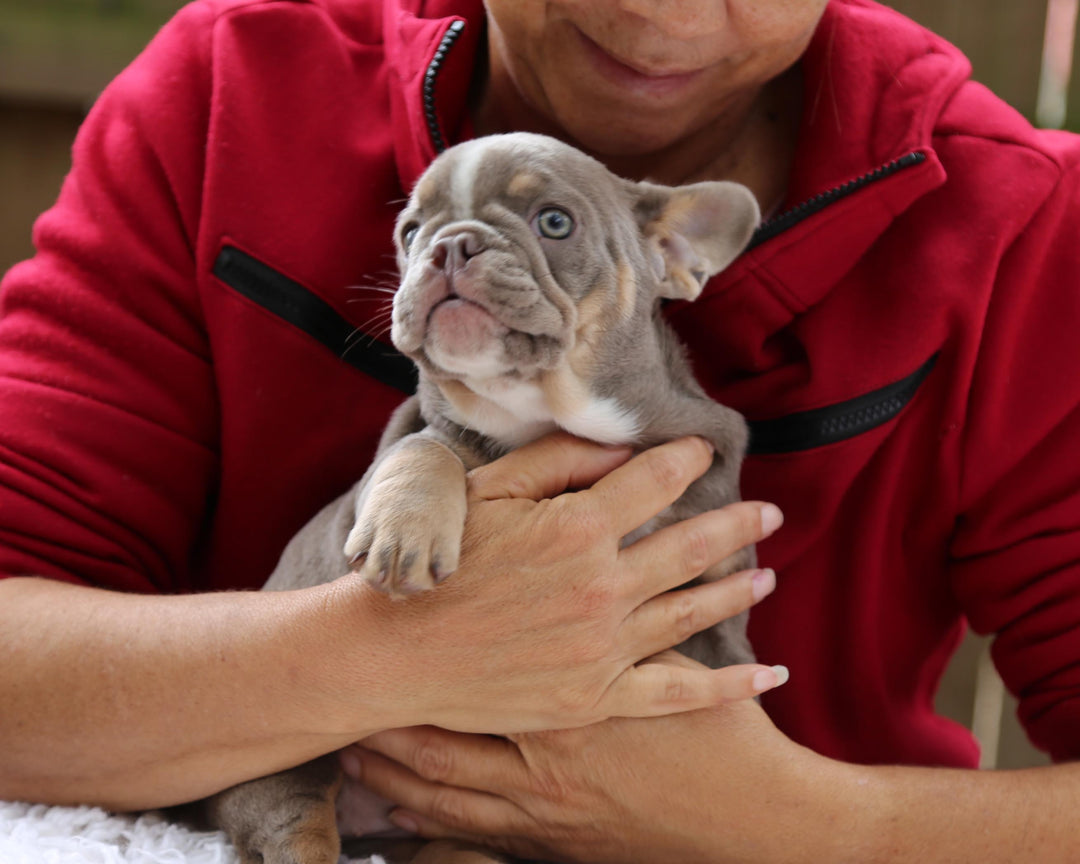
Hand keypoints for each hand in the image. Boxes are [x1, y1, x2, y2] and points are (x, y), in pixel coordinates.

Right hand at [312, 432, 783, 735]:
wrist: (396, 651)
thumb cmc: (440, 564)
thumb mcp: (490, 491)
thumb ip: (559, 461)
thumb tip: (622, 449)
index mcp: (578, 527)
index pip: (655, 480)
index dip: (686, 459)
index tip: (703, 451)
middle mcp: (602, 586)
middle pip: (690, 545)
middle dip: (736, 524)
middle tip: (769, 513)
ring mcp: (603, 646)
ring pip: (692, 611)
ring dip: (737, 590)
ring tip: (769, 576)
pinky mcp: (595, 697)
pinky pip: (677, 691)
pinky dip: (727, 686)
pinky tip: (767, 675)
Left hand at [343, 653, 830, 863]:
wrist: (753, 825)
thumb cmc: (721, 742)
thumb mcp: (675, 668)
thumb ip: (626, 623)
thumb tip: (605, 574)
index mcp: (567, 701)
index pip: (474, 682)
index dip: (420, 670)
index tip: (377, 653)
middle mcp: (542, 758)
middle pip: (441, 746)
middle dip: (388, 733)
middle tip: (340, 718)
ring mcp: (542, 810)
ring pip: (445, 798)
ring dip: (394, 784)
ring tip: (351, 767)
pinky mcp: (552, 845)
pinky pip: (474, 839)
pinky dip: (432, 830)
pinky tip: (400, 826)